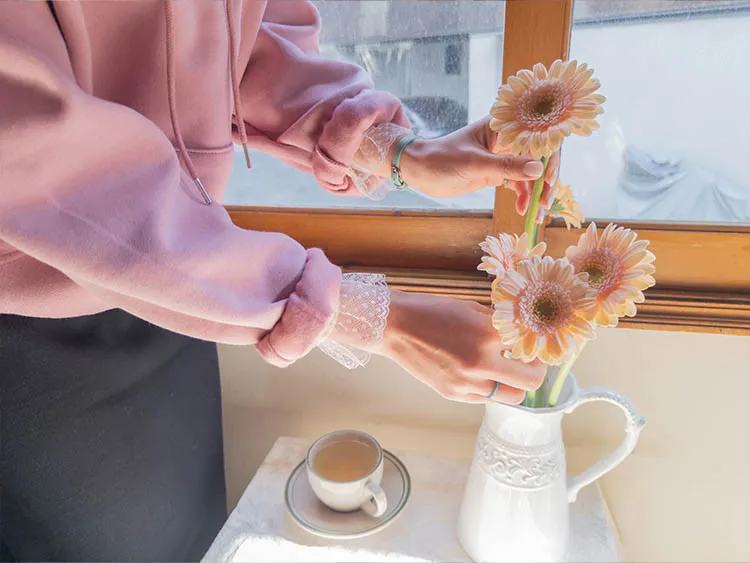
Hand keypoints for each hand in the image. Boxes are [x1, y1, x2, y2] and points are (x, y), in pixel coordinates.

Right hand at [350, 290, 545, 404]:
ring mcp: (466, 383)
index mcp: (488, 334)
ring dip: (513, 383)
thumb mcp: (472, 309)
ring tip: (504, 367)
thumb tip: (523, 333)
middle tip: (529, 360)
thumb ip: (499, 324)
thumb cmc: (432, 310)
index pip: (531, 347)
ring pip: (510, 396)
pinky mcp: (453, 394)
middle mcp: (481, 363)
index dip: (538, 345)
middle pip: (530, 381)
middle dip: (534, 370)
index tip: (536, 343)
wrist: (394, 327)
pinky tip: (481, 371)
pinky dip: (491, 386)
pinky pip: (486, 397)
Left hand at [398, 117, 546, 197]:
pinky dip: (525, 196)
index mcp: (503, 126)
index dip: (549, 155)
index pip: (538, 135)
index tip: (549, 178)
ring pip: (531, 172)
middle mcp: (508, 138)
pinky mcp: (499, 171)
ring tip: (537, 214)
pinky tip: (523, 210)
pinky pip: (520, 183)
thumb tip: (538, 170)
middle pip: (540, 155)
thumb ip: (506, 166)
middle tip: (545, 202)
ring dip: (536, 192)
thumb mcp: (474, 164)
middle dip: (546, 179)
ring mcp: (504, 155)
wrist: (420, 171)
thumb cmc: (442, 159)